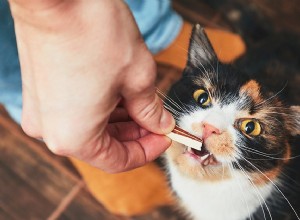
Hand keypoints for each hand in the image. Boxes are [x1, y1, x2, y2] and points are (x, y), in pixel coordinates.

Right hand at [9, 0, 174, 171]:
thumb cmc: (94, 32)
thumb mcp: (138, 77)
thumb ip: (151, 110)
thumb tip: (160, 124)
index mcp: (74, 137)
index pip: (119, 160)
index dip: (148, 150)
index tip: (166, 136)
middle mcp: (51, 131)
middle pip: (103, 146)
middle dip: (135, 134)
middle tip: (158, 120)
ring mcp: (41, 111)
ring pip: (90, 129)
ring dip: (119, 121)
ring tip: (142, 104)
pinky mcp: (39, 93)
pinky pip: (75, 113)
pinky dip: (100, 109)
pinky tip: (118, 95)